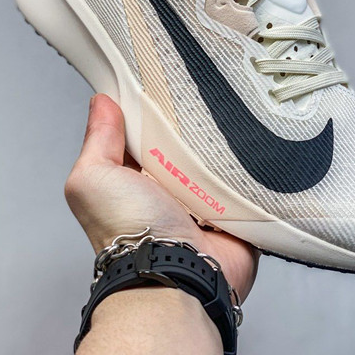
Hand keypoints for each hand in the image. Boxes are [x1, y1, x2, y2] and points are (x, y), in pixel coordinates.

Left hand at [65, 94, 258, 301]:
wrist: (176, 275)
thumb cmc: (129, 230)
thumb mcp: (94, 178)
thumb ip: (98, 139)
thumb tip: (102, 102)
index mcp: (137, 179)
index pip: (148, 134)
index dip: (155, 109)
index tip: (168, 79)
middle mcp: (170, 191)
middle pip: (188, 145)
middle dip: (197, 123)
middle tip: (210, 89)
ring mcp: (207, 204)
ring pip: (222, 161)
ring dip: (228, 145)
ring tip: (239, 110)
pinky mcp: (239, 215)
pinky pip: (252, 183)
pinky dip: (255, 168)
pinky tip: (260, 142)